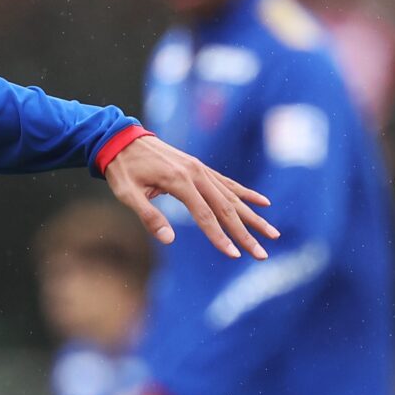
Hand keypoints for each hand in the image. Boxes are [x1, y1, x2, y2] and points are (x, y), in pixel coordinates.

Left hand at [104, 134, 278, 258]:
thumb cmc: (123, 170)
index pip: (205, 216)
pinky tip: (263, 203)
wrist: (122, 140)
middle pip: (226, 209)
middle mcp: (196, 174)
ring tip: (272, 233)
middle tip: (262, 253)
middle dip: (245, 233)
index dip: (219, 237)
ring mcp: (201, 169)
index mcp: (179, 182)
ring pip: (232, 197)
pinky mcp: (201, 168)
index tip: (234, 254)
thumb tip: (169, 240)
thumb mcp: (127, 194)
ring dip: (253, 217)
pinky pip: (228, 183)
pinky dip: (246, 194)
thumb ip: (148, 216)